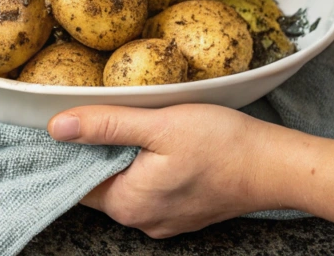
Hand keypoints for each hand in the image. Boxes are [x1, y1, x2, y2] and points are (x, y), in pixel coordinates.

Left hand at [48, 104, 289, 236]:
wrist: (277, 166)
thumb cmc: (222, 144)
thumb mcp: (157, 125)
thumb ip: (105, 126)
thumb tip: (57, 127)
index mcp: (128, 204)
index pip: (76, 180)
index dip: (67, 151)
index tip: (62, 122)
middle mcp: (142, 220)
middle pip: (99, 182)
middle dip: (94, 150)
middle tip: (97, 113)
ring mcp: (164, 220)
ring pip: (124, 183)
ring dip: (120, 156)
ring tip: (127, 123)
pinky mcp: (182, 211)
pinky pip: (148, 188)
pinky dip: (143, 166)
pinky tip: (154, 142)